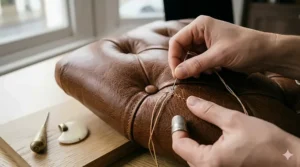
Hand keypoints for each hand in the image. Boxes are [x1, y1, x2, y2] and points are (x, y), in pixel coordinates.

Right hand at [168, 16, 275, 78]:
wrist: (266, 53)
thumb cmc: (246, 47)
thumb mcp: (219, 56)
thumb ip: (196, 64)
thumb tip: (177, 73)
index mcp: (200, 26)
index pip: (177, 41)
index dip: (174, 57)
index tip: (177, 73)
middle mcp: (201, 32)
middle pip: (181, 49)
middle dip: (182, 63)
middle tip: (186, 77)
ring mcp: (206, 41)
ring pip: (189, 56)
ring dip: (191, 67)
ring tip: (200, 75)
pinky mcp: (211, 51)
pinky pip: (198, 60)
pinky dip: (199, 68)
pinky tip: (208, 73)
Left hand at [172, 96, 299, 166]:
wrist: (289, 161)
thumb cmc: (266, 141)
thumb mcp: (234, 121)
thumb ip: (209, 111)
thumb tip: (191, 102)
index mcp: (210, 161)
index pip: (180, 146)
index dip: (178, 130)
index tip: (180, 118)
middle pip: (186, 156)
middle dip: (184, 139)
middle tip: (187, 123)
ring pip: (195, 162)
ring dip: (193, 148)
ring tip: (196, 133)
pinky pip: (206, 166)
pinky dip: (203, 156)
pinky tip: (209, 145)